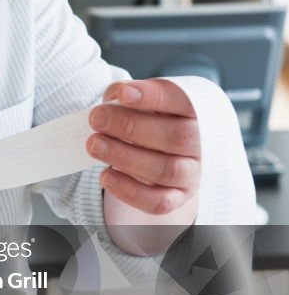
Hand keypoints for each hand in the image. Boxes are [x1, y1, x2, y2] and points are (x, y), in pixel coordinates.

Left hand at [87, 79, 200, 216]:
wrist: (161, 150)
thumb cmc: (149, 118)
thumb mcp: (141, 100)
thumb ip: (128, 93)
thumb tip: (113, 98)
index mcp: (196, 111)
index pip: (182, 100)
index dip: (153, 97)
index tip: (124, 94)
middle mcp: (200, 143)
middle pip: (176, 137)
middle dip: (131, 126)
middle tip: (96, 119)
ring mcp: (192, 173)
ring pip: (167, 170)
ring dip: (126, 157)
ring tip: (94, 145)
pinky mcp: (178, 197)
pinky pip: (159, 201)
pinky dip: (130, 191)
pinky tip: (106, 176)